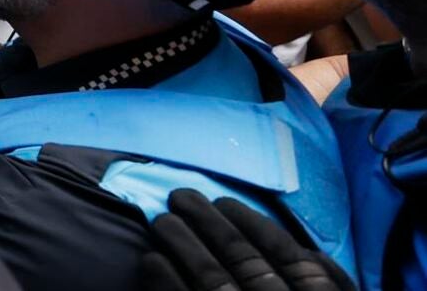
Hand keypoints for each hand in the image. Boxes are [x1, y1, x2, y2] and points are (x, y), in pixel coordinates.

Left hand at [141, 189, 353, 290]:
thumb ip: (327, 279)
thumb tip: (307, 251)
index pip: (285, 253)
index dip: (251, 223)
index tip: (224, 201)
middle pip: (241, 260)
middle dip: (207, 224)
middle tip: (179, 196)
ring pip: (211, 280)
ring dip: (182, 245)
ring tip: (161, 221)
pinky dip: (166, 280)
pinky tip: (151, 260)